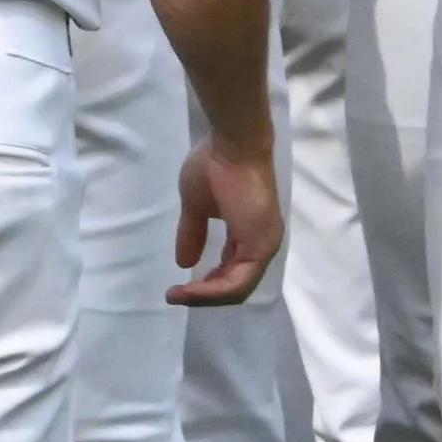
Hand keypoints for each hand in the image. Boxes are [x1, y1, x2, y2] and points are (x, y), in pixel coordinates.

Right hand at [167, 138, 281, 306]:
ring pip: (237, 288)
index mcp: (251, 232)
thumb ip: (193, 234)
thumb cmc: (215, 166)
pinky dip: (213, 291)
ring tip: (179, 296)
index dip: (208, 283)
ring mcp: (264, 245)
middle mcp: (263, 243)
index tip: (181, 285)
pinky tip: (190, 290)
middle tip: (177, 295)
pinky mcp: (260, 247)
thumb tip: (183, 262)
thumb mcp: (196, 206)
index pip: (233, 270)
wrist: (232, 145)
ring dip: (205, 296)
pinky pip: (237, 282)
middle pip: (236, 285)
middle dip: (204, 294)